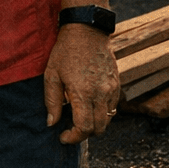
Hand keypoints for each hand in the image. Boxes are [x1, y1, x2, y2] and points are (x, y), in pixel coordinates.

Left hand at [43, 23, 119, 143]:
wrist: (87, 30)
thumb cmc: (66, 51)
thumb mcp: (51, 75)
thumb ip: (52, 102)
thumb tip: (52, 123)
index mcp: (83, 93)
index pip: (84, 128)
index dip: (74, 138)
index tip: (63, 136)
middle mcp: (101, 93)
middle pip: (99, 128)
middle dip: (84, 134)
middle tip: (71, 129)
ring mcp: (111, 88)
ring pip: (108, 120)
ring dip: (95, 124)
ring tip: (81, 117)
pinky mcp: (117, 83)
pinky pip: (113, 107)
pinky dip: (103, 112)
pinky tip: (91, 104)